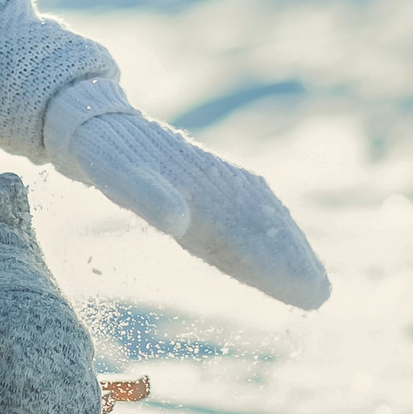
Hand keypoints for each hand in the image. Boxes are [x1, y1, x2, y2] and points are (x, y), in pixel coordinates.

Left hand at [58, 110, 330, 308]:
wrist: (91, 119)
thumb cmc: (102, 150)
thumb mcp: (114, 172)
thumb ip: (144, 195)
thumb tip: (178, 221)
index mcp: (201, 184)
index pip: (250, 230)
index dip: (276, 262)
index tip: (308, 294)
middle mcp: (216, 182)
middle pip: (263, 223)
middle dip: (292, 258)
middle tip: (321, 294)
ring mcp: (213, 181)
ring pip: (260, 217)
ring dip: (286, 247)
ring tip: (312, 282)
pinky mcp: (203, 182)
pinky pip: (245, 210)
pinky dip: (266, 232)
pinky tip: (275, 250)